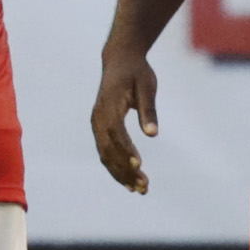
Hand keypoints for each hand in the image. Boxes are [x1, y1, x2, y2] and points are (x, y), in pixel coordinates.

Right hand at [90, 49, 159, 193]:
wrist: (119, 60)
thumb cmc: (136, 72)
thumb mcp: (147, 86)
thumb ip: (149, 110)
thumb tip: (153, 134)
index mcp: (108, 105)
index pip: (116, 132)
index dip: (126, 149)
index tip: (140, 165)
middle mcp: (98, 117)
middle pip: (109, 149)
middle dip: (125, 170)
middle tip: (144, 186)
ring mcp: (96, 124)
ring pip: (106, 155)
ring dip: (121, 174)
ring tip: (140, 189)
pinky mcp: (100, 128)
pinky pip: (106, 152)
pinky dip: (116, 167)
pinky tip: (130, 181)